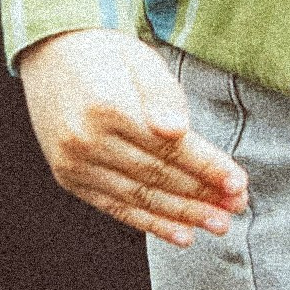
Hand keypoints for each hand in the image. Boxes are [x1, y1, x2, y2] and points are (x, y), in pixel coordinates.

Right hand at [18, 31, 247, 244]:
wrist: (51, 54)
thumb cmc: (106, 56)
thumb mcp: (140, 60)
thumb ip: (162, 95)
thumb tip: (177, 130)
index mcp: (108, 107)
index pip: (169, 147)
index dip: (207, 168)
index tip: (238, 183)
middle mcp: (86, 139)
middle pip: (157, 176)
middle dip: (202, 196)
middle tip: (236, 207)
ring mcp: (74, 163)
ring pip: (139, 196)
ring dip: (182, 215)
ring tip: (217, 224)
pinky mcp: (69, 178)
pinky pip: (115, 207)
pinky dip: (150, 223)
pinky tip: (181, 234)